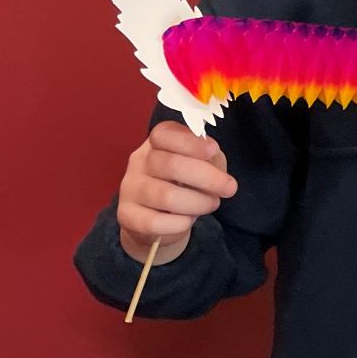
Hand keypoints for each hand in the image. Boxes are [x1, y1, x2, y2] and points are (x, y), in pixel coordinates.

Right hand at [117, 121, 234, 262]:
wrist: (160, 219)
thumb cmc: (188, 182)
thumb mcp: (204, 163)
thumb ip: (209, 157)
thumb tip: (212, 154)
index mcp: (157, 142)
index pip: (164, 134)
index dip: (190, 142)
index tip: (213, 150)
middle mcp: (139, 162)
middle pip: (171, 165)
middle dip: (208, 178)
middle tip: (229, 188)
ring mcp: (129, 188)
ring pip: (166, 195)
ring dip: (198, 202)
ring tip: (211, 205)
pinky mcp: (127, 215)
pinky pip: (155, 222)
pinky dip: (179, 224)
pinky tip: (187, 221)